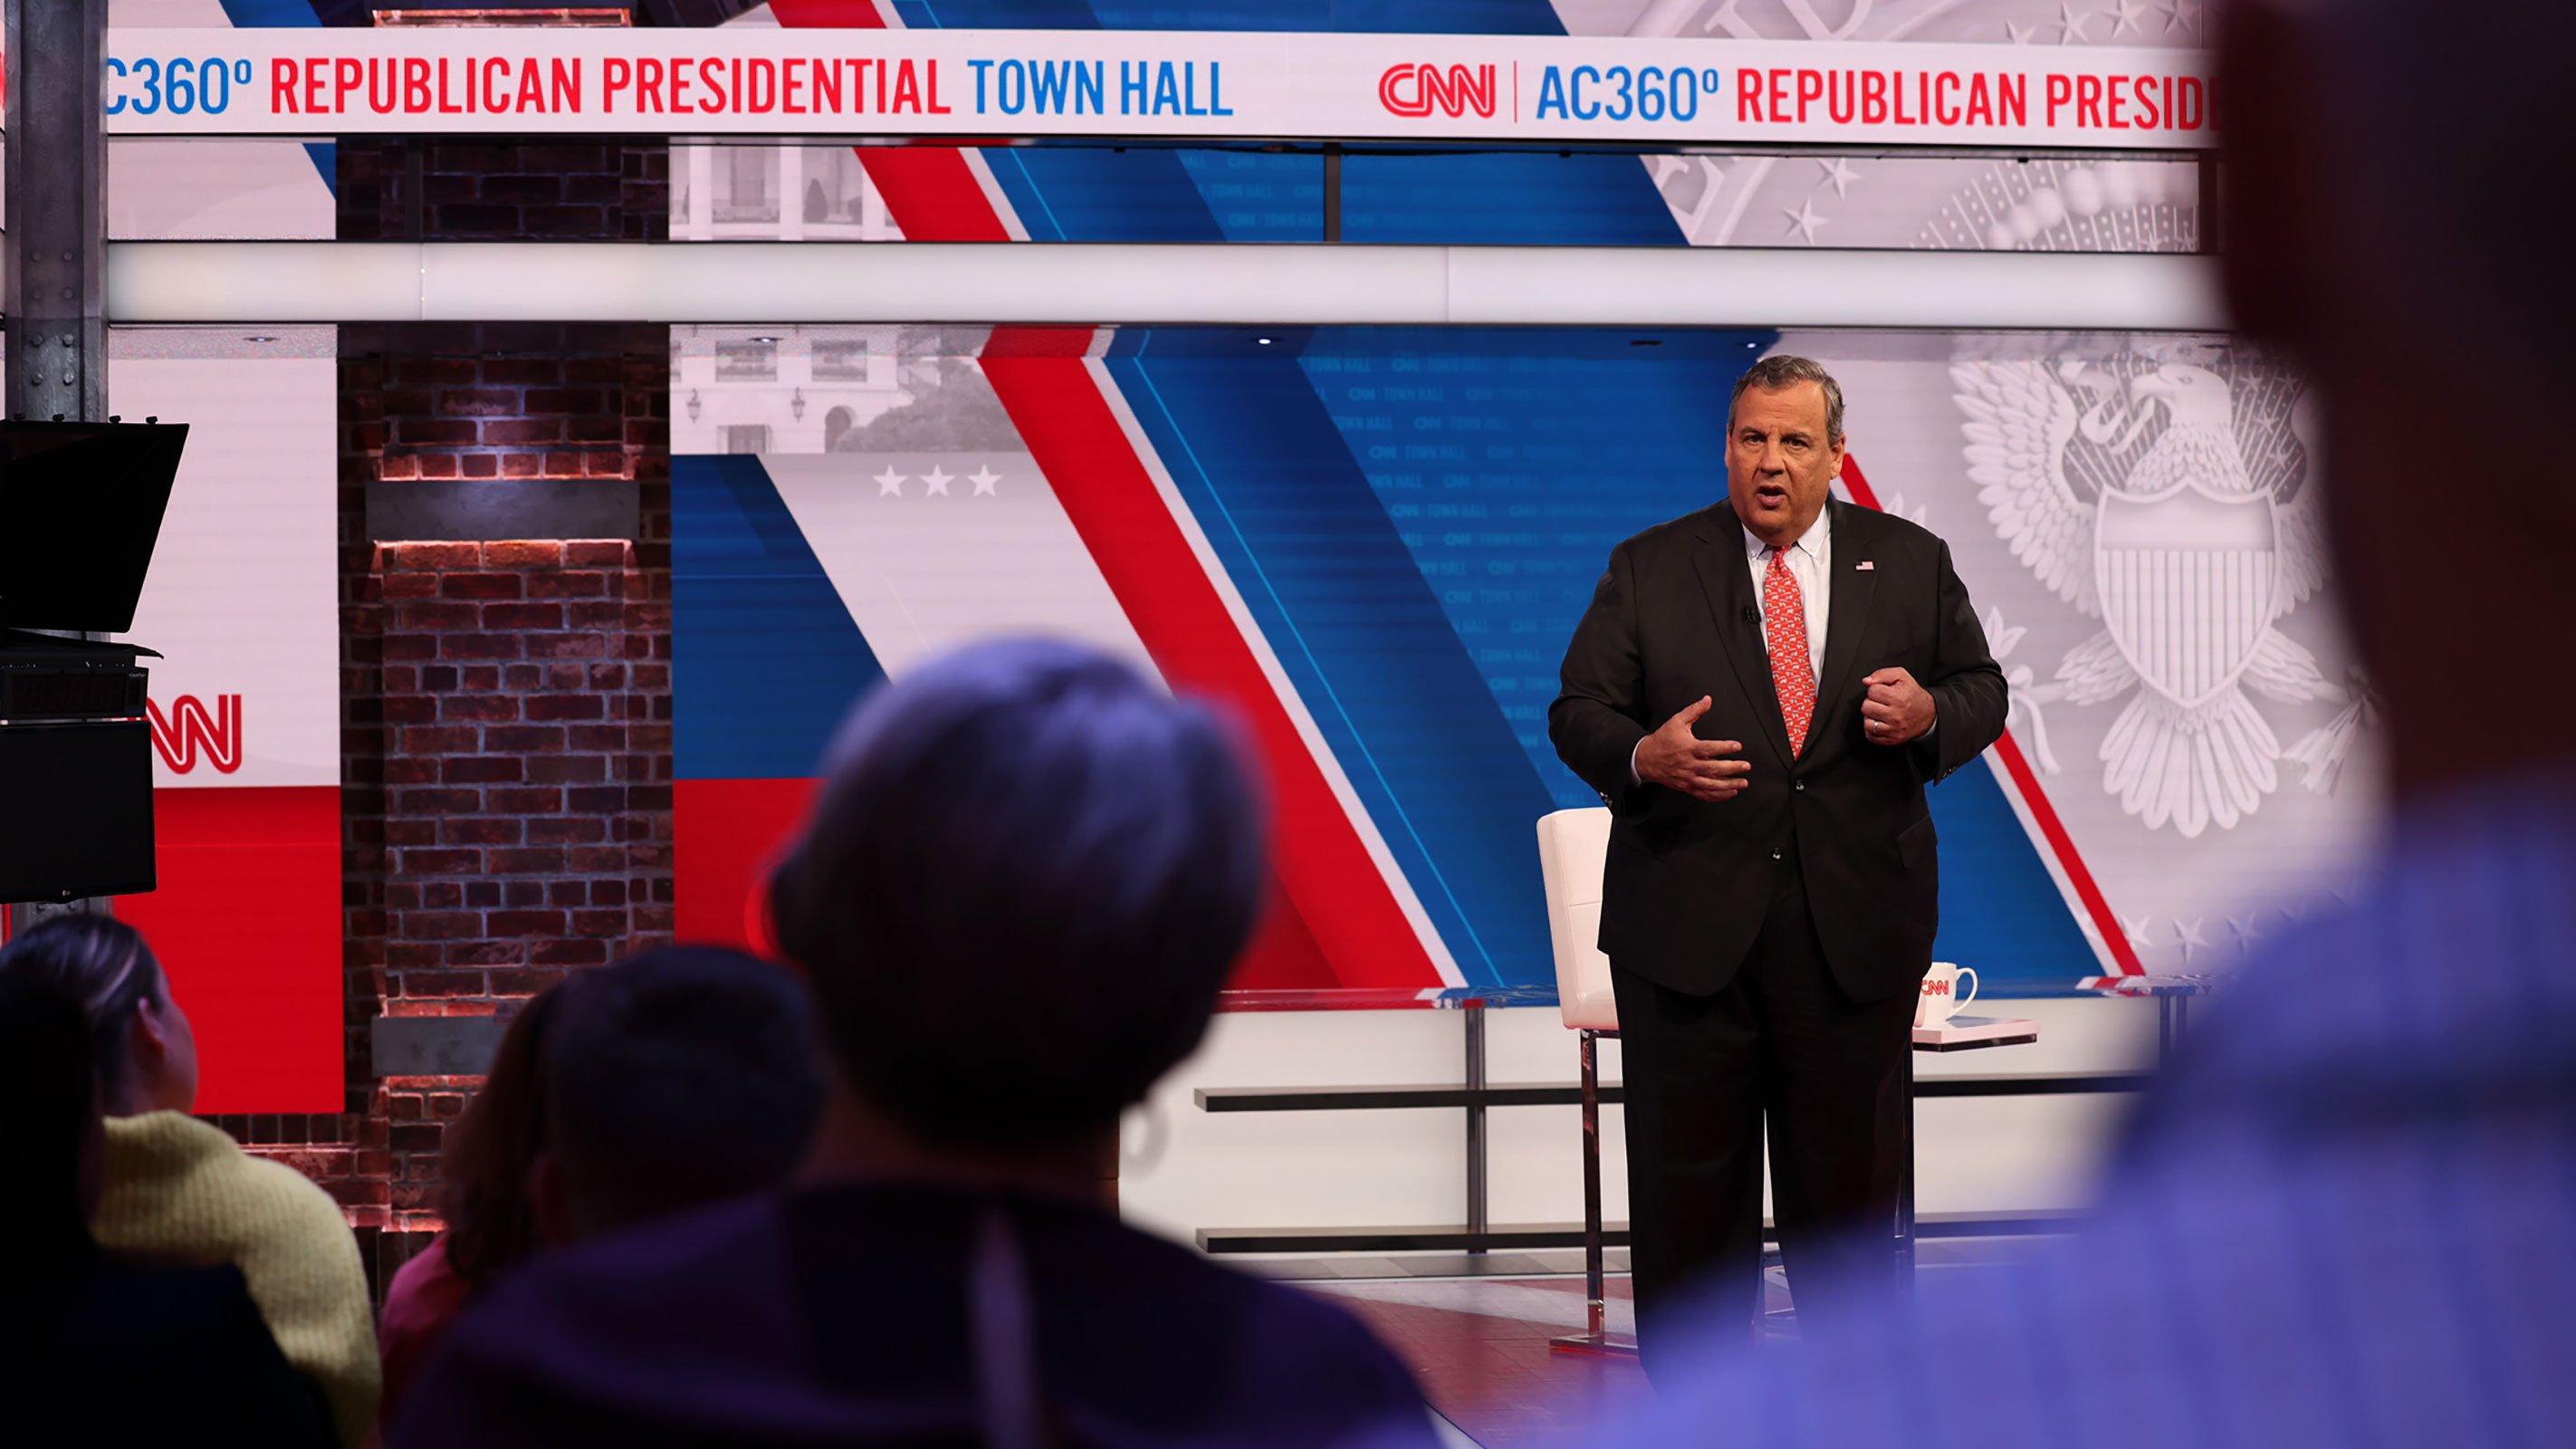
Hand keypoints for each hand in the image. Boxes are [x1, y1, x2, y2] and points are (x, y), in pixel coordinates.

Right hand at [1635, 697, 1750, 801]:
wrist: (1645, 759)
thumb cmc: (1662, 740)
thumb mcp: (1677, 721)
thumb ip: (1694, 710)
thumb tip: (1707, 700)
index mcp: (1687, 748)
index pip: (1708, 749)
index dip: (1724, 747)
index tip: (1737, 746)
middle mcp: (1688, 765)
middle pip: (1713, 768)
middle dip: (1732, 768)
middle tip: (1745, 766)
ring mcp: (1688, 778)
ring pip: (1711, 785)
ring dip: (1729, 785)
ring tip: (1742, 782)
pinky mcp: (1687, 787)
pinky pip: (1704, 794)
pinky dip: (1718, 796)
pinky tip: (1729, 793)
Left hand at [1861, 668, 1936, 745]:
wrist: (1928, 714)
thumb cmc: (1912, 694)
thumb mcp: (1902, 677)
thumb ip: (1882, 674)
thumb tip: (1866, 681)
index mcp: (1899, 698)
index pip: (1872, 691)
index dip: (1875, 689)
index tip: (1883, 692)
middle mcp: (1896, 715)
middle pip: (1866, 707)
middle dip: (1871, 702)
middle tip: (1881, 702)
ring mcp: (1894, 729)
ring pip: (1867, 723)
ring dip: (1871, 716)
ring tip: (1880, 712)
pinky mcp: (1892, 739)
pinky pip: (1871, 736)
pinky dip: (1872, 729)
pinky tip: (1880, 722)